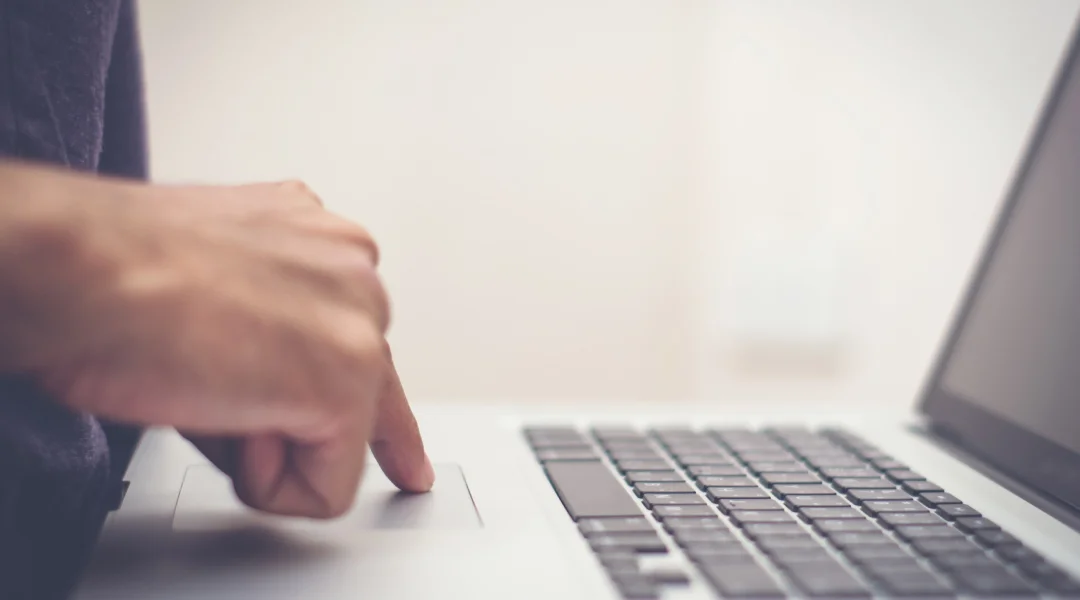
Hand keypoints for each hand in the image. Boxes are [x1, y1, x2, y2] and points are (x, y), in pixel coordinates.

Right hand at [4, 166, 432, 518]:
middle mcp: (353, 268)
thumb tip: (266, 393)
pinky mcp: (351, 378)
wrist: (83, 268)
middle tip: (225, 393)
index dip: (372, 398)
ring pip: (341, 436)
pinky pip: (328, 486)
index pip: (363, 332)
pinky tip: (224, 420)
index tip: (402, 452)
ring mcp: (361, 320)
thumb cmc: (112, 270)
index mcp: (319, 239)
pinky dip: (268, 483)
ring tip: (203, 384)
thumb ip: (268, 322)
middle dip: (295, 417)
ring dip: (268, 440)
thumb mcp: (212, 280)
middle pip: (361, 387)